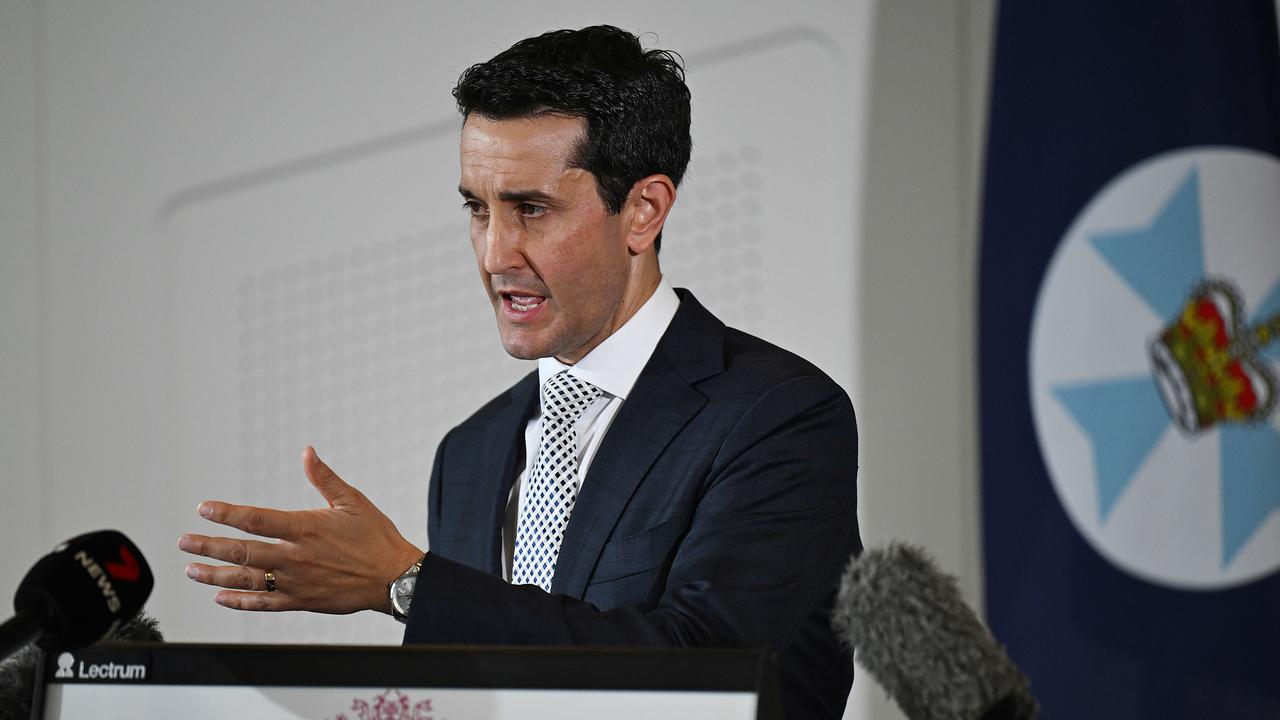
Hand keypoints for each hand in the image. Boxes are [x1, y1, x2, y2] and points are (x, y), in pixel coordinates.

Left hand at [178, 446, 422, 613]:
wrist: (395, 578)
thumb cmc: (376, 537)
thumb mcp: (353, 501)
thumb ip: (324, 478)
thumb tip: (307, 452)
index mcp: (306, 528)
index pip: (256, 520)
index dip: (227, 514)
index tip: (205, 509)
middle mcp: (296, 557)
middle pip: (242, 552)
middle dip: (208, 546)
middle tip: (184, 542)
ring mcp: (296, 582)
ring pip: (246, 580)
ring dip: (215, 575)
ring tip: (191, 570)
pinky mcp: (302, 601)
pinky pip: (264, 604)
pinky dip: (240, 602)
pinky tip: (221, 598)